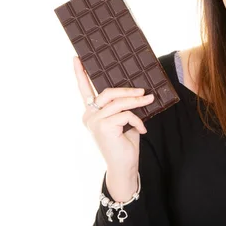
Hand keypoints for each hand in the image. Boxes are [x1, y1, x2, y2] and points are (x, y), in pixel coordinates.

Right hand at [74, 56, 154, 171]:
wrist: (124, 167)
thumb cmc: (124, 143)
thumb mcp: (123, 121)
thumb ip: (123, 106)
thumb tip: (137, 90)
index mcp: (91, 113)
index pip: (84, 90)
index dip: (80, 74)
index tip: (76, 58)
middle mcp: (88, 116)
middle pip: (108, 92)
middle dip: (127, 90)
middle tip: (143, 90)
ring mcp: (94, 122)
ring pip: (118, 102)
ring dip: (136, 101)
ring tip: (149, 100)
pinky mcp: (103, 127)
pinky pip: (125, 114)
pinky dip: (137, 119)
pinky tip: (142, 129)